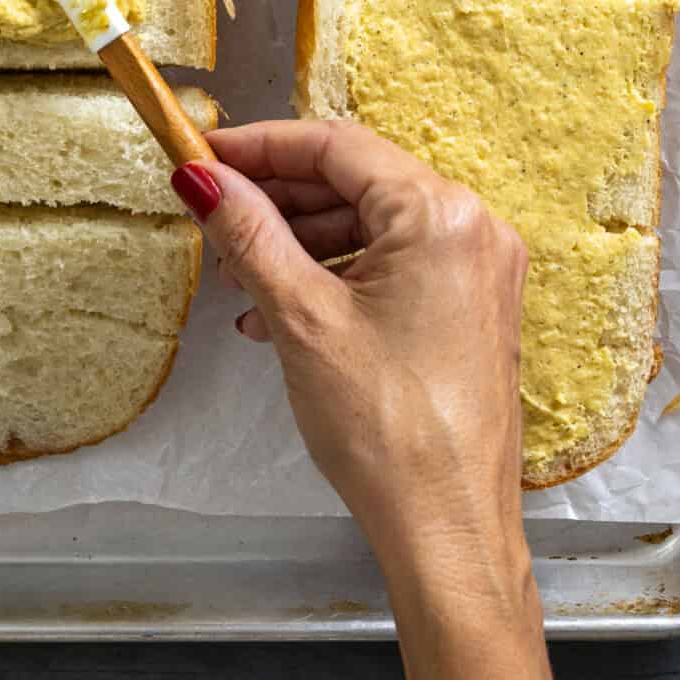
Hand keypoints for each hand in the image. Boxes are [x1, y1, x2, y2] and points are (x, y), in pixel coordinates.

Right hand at [172, 120, 547, 678]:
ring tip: (239, 277)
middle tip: (214, 216)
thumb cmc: (385, 429)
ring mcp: (479, 271)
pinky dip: (336, 276)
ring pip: (371, 225)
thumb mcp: (301, 316)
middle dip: (278, 200)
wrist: (448, 534)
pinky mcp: (471, 310)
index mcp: (441, 214)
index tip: (204, 152)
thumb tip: (200, 176)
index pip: (336, 146)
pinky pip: (394, 265)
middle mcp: (473, 227)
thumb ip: (249, 233)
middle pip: (355, 182)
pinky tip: (278, 312)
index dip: (261, 145)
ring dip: (301, 242)